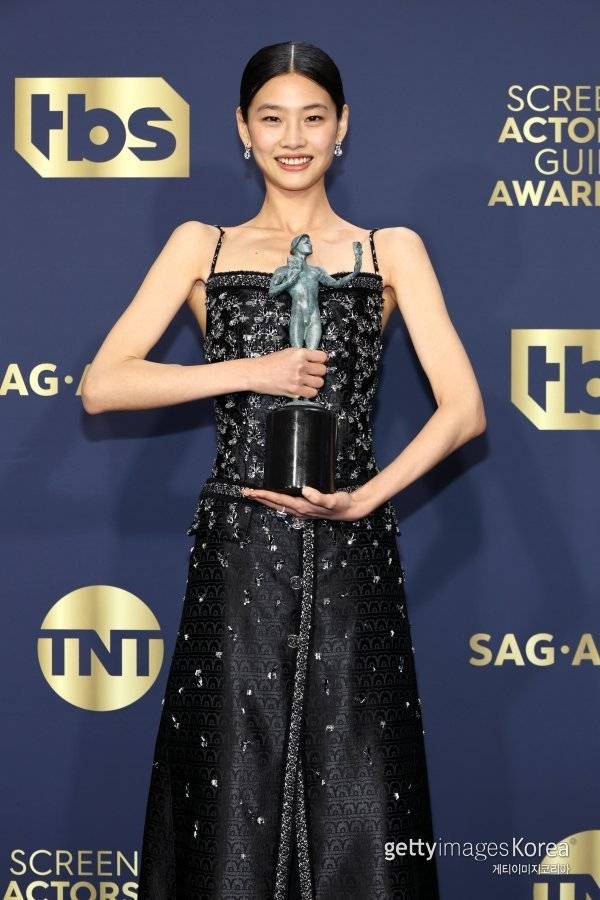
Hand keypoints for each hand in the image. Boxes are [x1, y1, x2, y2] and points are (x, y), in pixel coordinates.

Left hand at [241, 484, 372, 521]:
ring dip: (264, 500)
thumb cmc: (341, 504)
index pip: (279, 499)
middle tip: (245, 492)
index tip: (253, 491)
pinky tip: (271, 497)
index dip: (264, 495)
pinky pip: (284, 504)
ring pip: (277, 505)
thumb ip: (319, 496)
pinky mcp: (303, 508)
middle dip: (258, 498)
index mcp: (302, 507)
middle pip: (274, 504)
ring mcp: (300, 510)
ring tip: (253, 494)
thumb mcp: (333, 500)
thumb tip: (305, 490)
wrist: (350, 510)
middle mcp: (299, 510)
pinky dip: (274, 500)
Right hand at [248, 347, 327, 398]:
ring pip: (319, 382)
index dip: (321, 361)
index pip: (322, 357)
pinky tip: (304, 389)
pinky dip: (310, 392)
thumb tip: (313, 360)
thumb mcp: (287, 352)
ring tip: (308, 382)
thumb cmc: (268, 363)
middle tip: (312, 373)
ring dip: (315, 383)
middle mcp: (300, 365)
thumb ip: (301, 355)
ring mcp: (298, 378)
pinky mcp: (294, 390)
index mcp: (299, 353)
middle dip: (318, 372)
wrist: (255, 373)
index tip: (318, 363)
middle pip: (322, 370)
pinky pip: (312, 393)